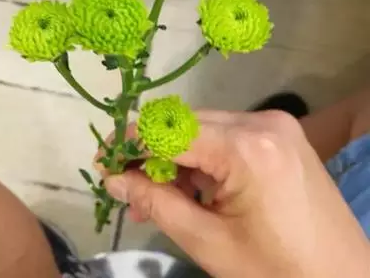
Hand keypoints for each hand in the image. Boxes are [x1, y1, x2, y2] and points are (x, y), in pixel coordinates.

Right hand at [103, 110, 369, 277]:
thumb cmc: (277, 272)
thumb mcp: (209, 243)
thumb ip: (156, 203)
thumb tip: (114, 179)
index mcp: (247, 148)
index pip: (171, 129)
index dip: (131, 142)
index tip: (103, 160)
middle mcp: (262, 122)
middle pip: (186, 125)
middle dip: (151, 153)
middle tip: (126, 185)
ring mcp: (276, 125)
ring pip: (204, 130)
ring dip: (176, 158)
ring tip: (156, 196)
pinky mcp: (281, 135)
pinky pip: (227, 137)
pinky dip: (203, 159)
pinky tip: (192, 188)